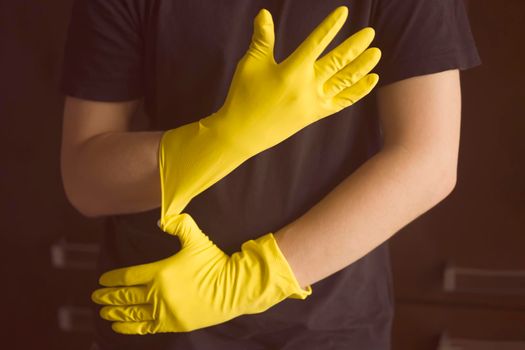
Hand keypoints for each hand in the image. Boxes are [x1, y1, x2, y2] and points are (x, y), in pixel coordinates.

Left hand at [91, 213, 311, 333]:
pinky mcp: (174, 325)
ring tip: (104, 311)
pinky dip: (129, 328)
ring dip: (116, 312)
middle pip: (126, 296)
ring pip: (133, 314)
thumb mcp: (198, 240)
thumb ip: (180, 225)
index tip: (103, 280)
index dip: (113, 279)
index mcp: (160, 273)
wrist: (234, 288)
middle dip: (109, 297)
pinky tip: (118, 326)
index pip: (129, 277)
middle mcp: (158, 294)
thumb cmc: (215, 263)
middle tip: (96, 296)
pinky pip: (145, 328)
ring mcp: (165, 311)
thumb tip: (163, 218)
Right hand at [158, 6, 380, 219]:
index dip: (331, 26)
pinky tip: (370, 80)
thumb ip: (261, 39)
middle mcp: (308, 86)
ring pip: (345, 81)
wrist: (243, 134)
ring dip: (362, 66)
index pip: (317, 42)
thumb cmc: (243, 96)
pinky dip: (358, 91)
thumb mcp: (250, 64)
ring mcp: (314, 102)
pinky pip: (342, 102)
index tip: (344, 12)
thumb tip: (264, 13)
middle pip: (338, 61)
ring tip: (376, 53)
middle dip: (356, 45)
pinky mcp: (315, 115)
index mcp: (292, 70)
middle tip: (370, 32)